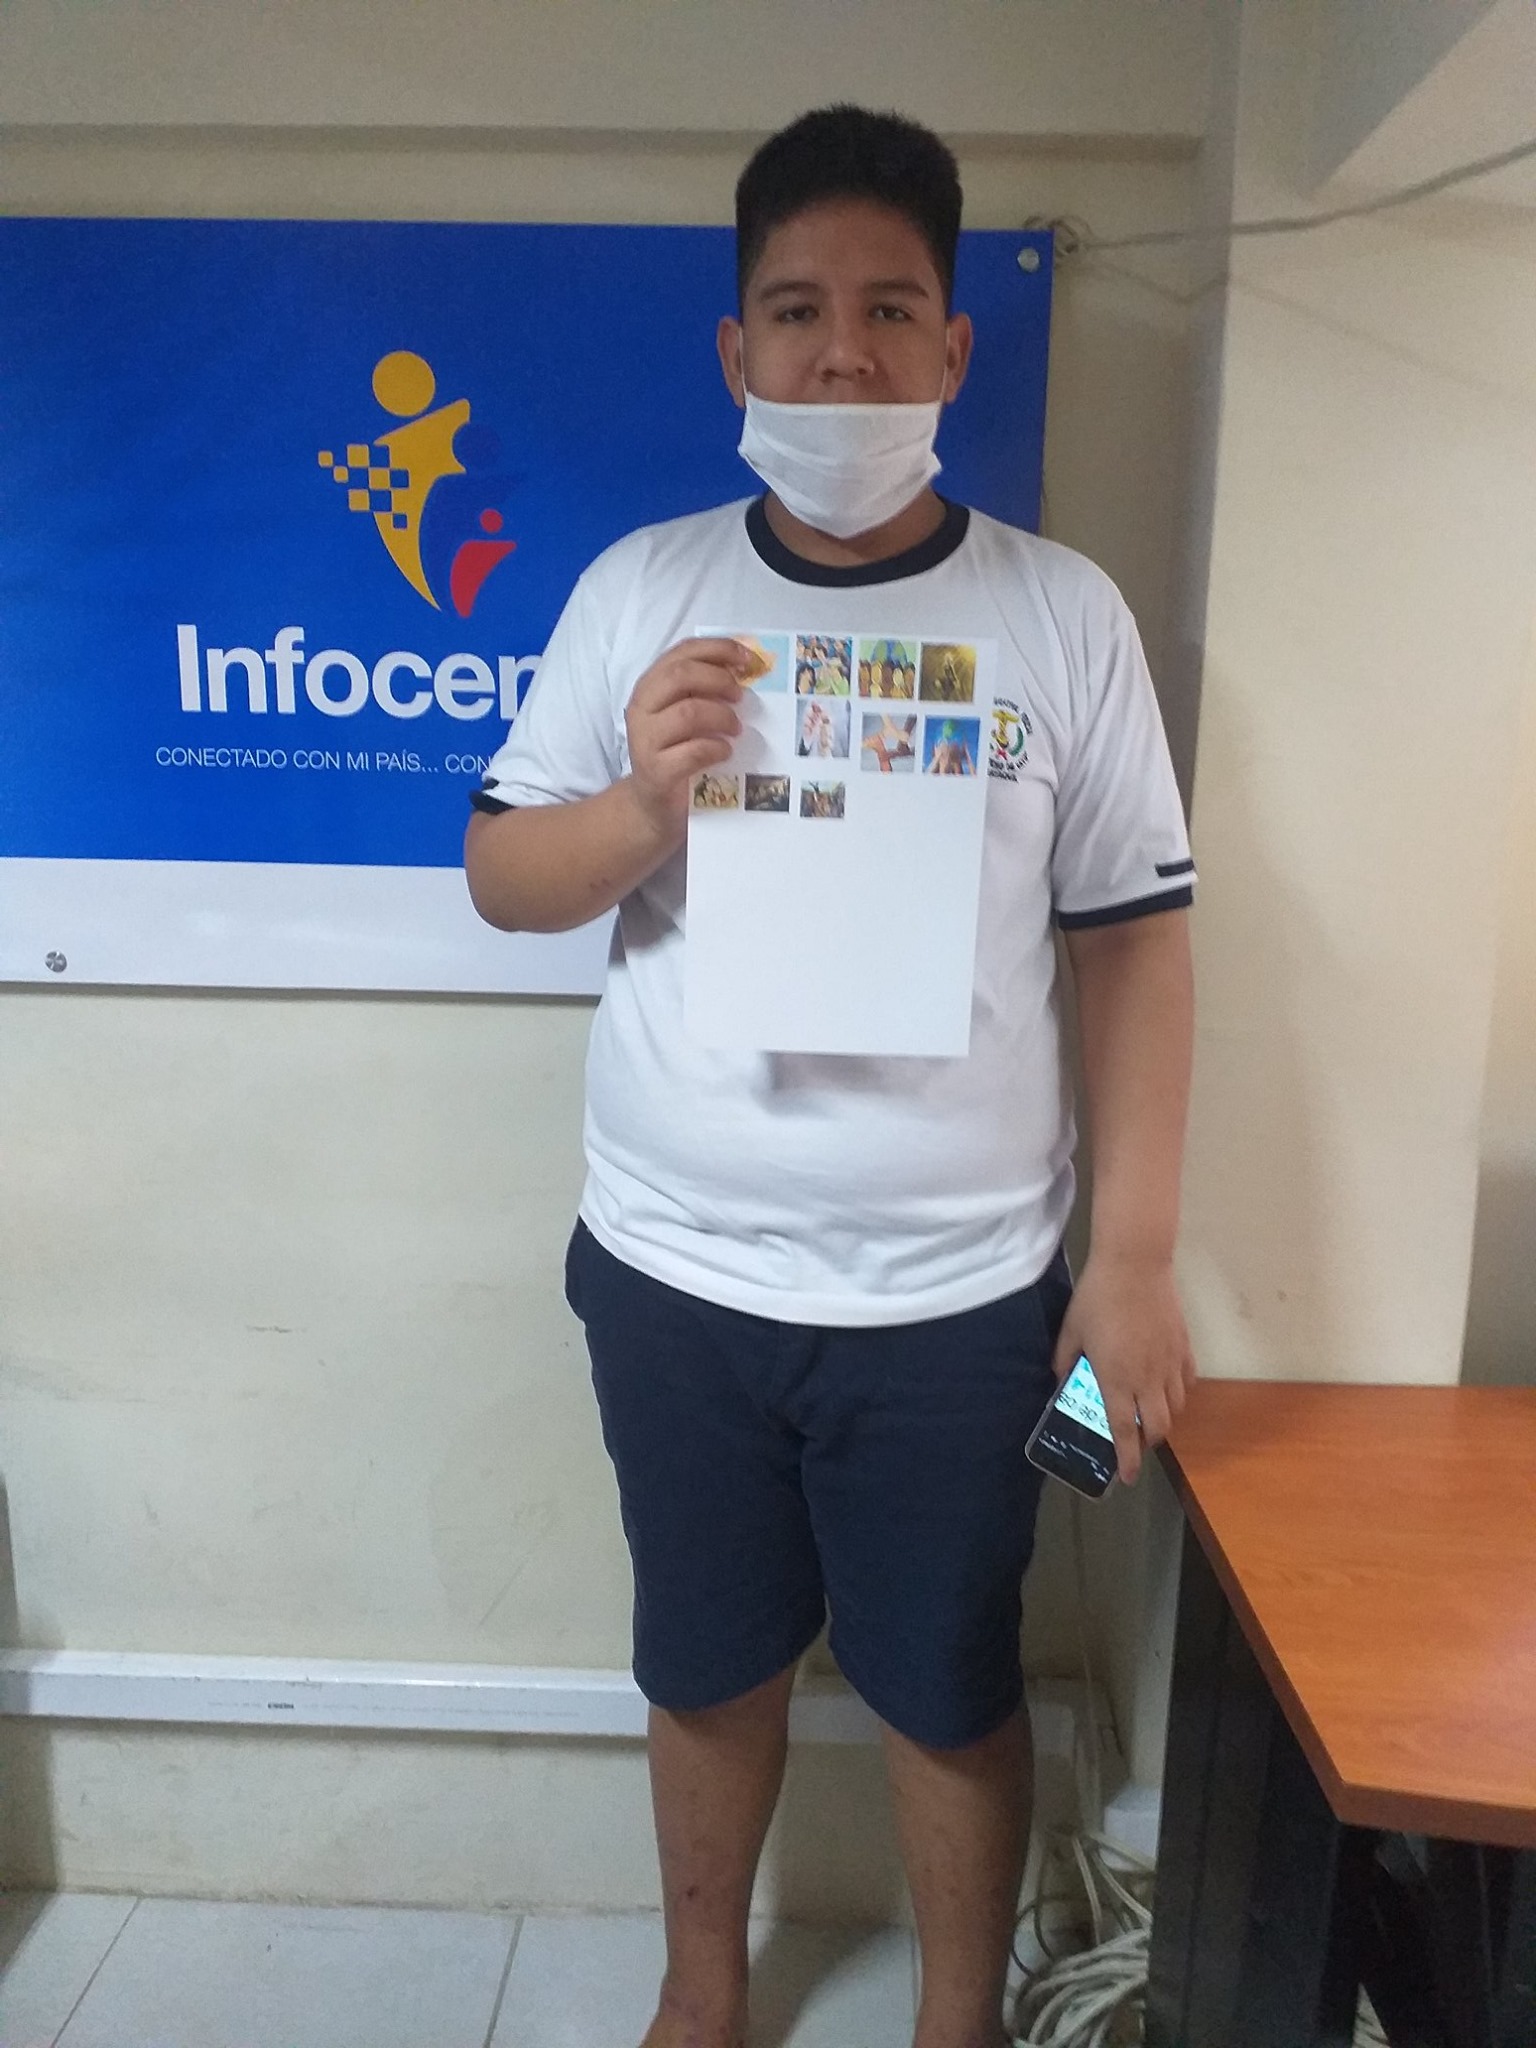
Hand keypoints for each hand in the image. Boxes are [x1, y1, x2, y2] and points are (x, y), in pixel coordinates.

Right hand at [623, 638, 747, 836]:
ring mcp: (645, 740)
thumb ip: (706, 690)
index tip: (748, 658)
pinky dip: (717, 748)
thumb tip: (745, 667)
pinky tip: (725, 752)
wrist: (655, 805)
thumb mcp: (688, 714)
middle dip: (719, 680)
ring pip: (688, 712)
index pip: (682, 652)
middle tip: (740, 696)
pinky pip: (693, 751)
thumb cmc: (677, 753)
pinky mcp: (656, 771)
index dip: (717, 649)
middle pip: (681, 675)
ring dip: (721, 717)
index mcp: (650, 686)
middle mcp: (641, 708)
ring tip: (736, 729)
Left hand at [1051, 1254, 1195, 1484]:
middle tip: (1135, 1440)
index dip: (1127, 1459)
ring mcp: (1170, 1364)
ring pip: (1176, 1408)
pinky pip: (1187, 1382)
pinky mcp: (1184, 1347)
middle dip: (1147, 1442)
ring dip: (1163, 1418)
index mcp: (1116, 1379)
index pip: (1123, 1432)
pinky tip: (1166, 1386)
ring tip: (1149, 1412)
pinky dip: (1178, 1393)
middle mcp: (1147, 1379)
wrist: (1135, 1265)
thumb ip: (1065, 1361)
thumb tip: (1062, 1381)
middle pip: (1158, 1428)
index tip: (1127, 1477)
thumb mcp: (1071, 1330)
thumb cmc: (1097, 1297)